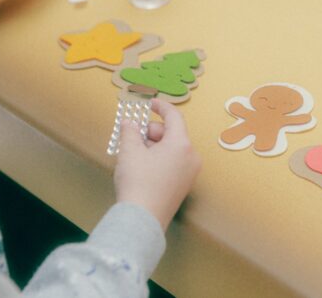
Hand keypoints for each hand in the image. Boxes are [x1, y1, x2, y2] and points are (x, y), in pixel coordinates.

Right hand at [114, 99, 201, 230]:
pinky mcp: (183, 186)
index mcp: (182, 144)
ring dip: (153, 145)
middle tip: (131, 135)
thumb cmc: (137, 182)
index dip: (161, 106)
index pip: (174, 117)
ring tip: (133, 153)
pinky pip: (173, 163)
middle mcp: (191, 157)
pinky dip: (159, 158)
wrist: (142, 219)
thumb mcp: (129, 151)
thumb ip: (130, 131)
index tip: (149, 103)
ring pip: (172, 149)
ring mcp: (190, 173)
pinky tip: (141, 166)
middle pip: (172, 133)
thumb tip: (130, 123)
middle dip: (151, 131)